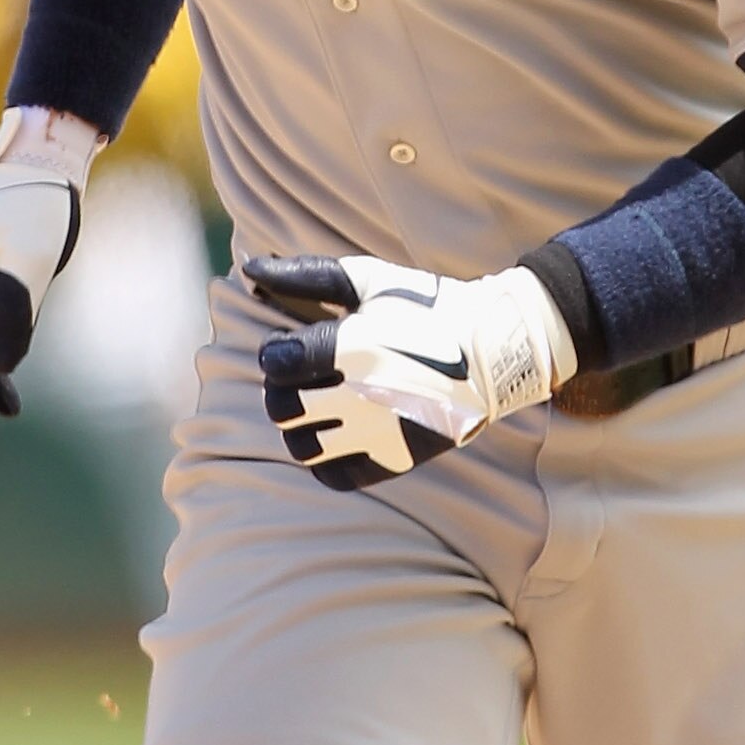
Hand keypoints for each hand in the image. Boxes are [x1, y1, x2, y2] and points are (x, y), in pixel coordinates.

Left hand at [248, 255, 574, 489]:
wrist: (495, 348)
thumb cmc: (424, 306)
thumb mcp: (367, 280)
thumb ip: (305, 276)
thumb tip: (249, 270)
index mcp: (354, 346)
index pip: (277, 362)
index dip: (276, 353)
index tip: (292, 346)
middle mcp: (363, 394)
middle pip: (282, 407)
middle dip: (283, 389)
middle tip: (303, 379)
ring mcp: (380, 432)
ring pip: (302, 447)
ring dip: (300, 427)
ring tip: (320, 410)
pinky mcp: (396, 459)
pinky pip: (334, 475)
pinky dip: (326, 459)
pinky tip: (340, 434)